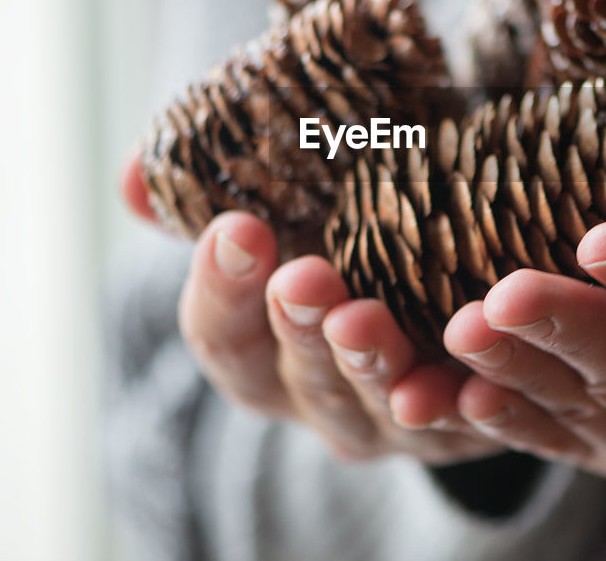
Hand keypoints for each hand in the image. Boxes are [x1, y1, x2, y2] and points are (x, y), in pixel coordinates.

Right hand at [119, 154, 500, 463]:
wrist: (450, 283)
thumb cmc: (349, 237)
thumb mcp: (287, 213)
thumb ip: (211, 197)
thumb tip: (135, 179)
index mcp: (261, 353)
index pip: (222, 334)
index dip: (223, 287)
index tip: (238, 228)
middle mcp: (320, 398)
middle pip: (299, 376)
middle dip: (299, 328)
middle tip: (306, 278)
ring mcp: (392, 422)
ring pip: (377, 407)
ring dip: (370, 365)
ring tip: (369, 318)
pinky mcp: (469, 426)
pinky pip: (467, 423)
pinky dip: (463, 402)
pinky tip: (466, 369)